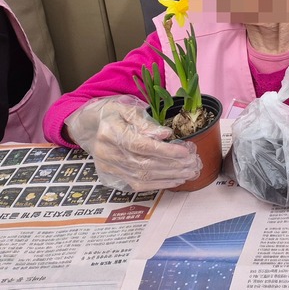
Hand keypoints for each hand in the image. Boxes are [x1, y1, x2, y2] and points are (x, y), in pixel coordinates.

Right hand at [65, 95, 200, 191]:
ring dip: (169, 177)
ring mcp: (109, 166)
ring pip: (142, 177)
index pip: (141, 145)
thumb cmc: (113, 113)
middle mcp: (107, 152)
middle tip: (193, 163)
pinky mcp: (112, 175)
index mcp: (110, 132)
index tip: (186, 151)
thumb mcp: (127, 108)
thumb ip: (144, 122)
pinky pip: (137, 184)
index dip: (165, 151)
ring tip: (189, 172)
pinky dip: (159, 184)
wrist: (90, 126)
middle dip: (172, 166)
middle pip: (144, 164)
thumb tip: (165, 135)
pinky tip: (175, 180)